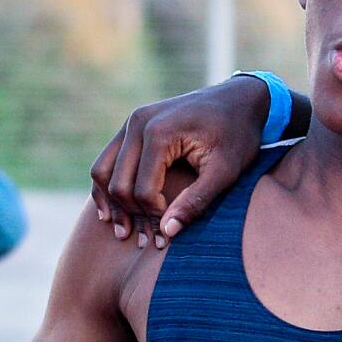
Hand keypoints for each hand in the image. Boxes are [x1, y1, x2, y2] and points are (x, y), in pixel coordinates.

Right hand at [90, 76, 268, 248]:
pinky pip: (107, 160)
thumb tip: (167, 232)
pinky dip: (107, 186)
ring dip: (112, 204)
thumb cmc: (237, 135)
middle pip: (118, 183)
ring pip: (102, 171)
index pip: (142, 189)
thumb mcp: (225, 172)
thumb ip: (196, 201)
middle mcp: (138, 123)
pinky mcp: (131, 126)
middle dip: (131, 216)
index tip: (169, 233)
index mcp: (160, 132)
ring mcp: (131, 122)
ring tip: (123, 232)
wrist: (238, 99)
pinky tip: (112, 212)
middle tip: (145, 241)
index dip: (154, 216)